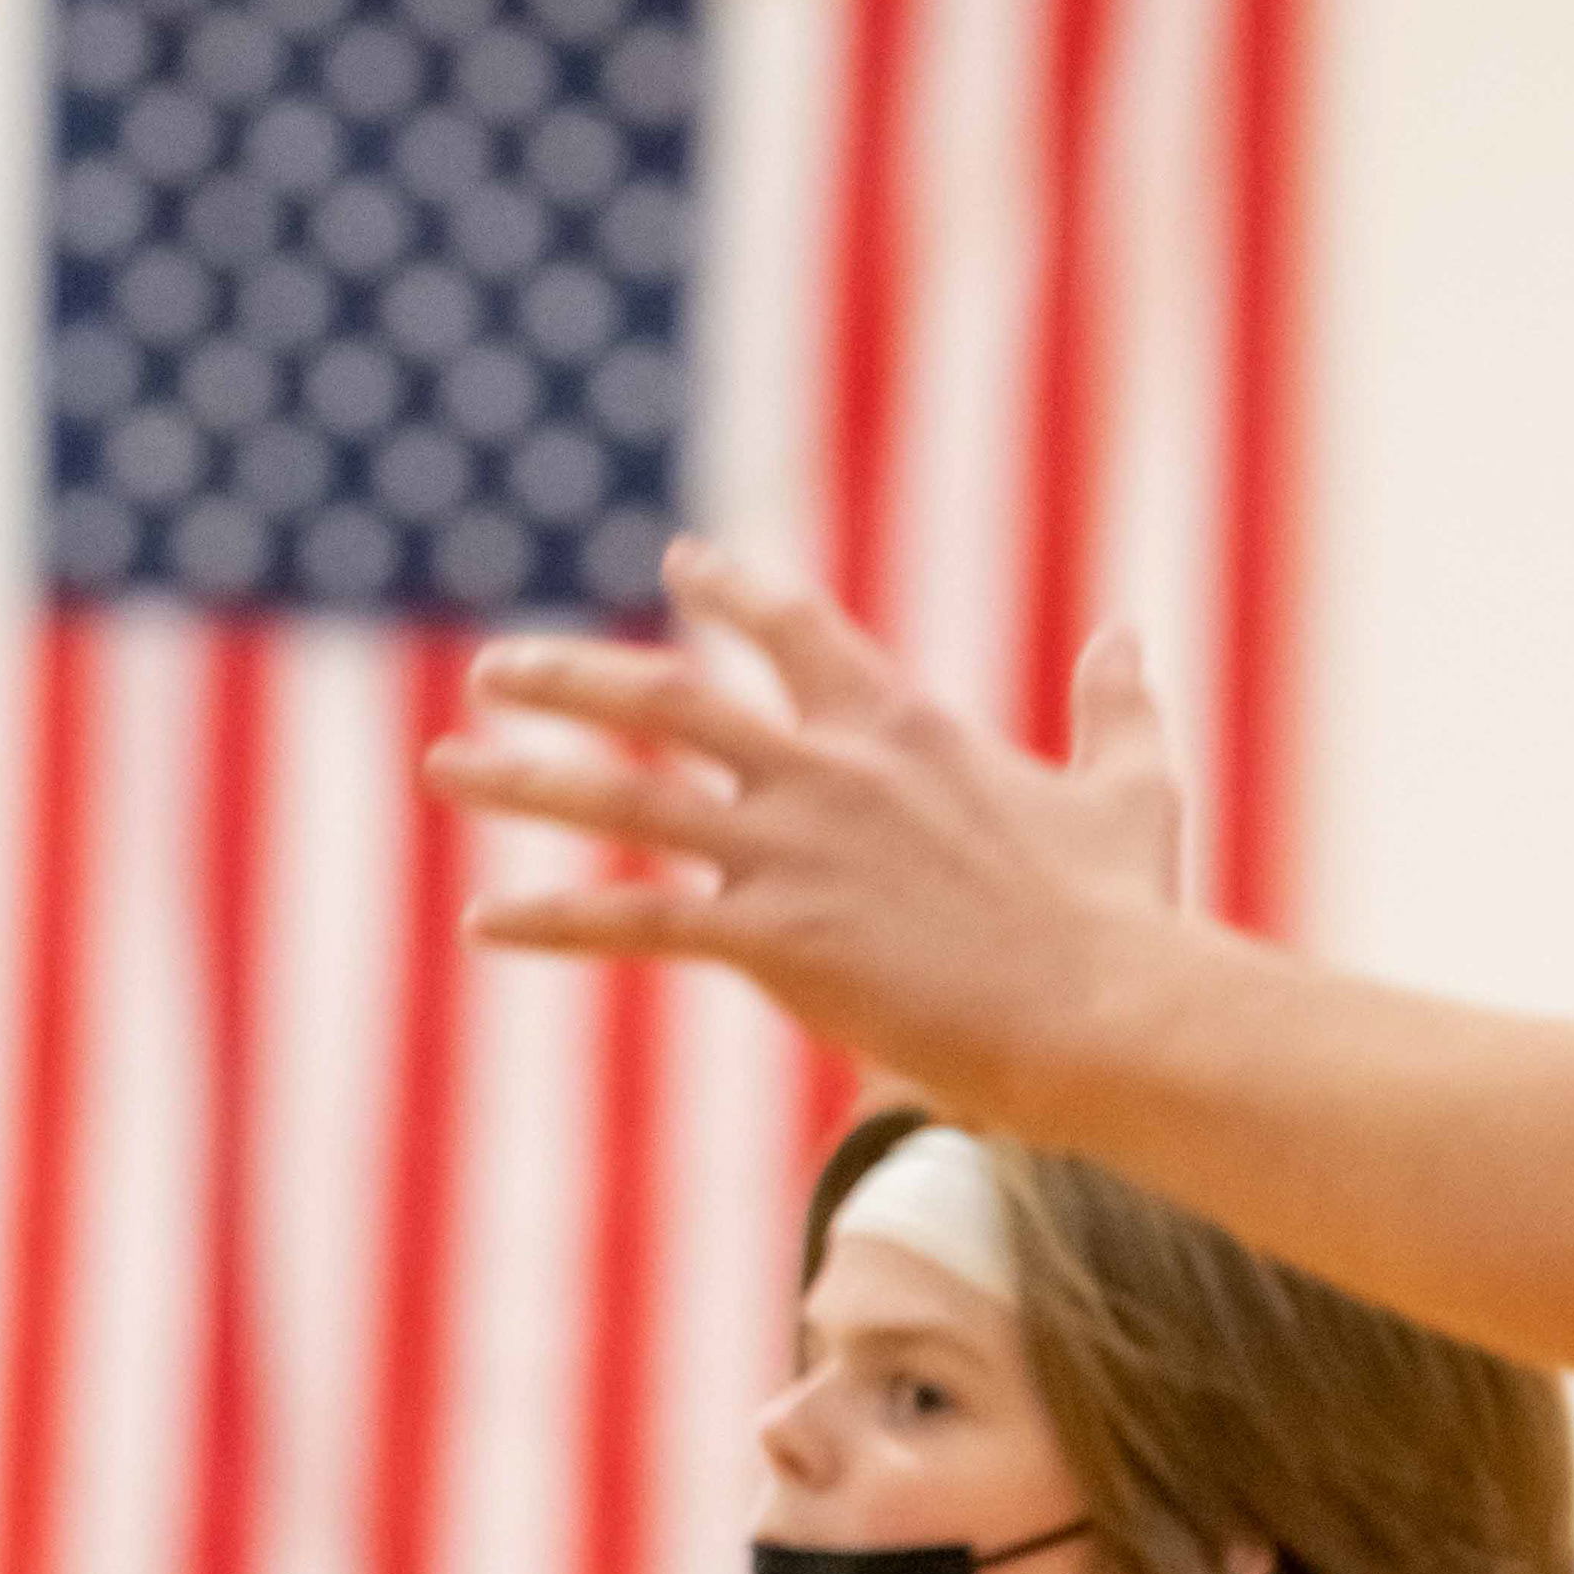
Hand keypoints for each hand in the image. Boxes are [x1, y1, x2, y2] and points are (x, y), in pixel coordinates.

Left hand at [420, 538, 1188, 1132]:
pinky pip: (632, 919)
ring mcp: (793, 850)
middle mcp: (829, 771)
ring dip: (522, 778)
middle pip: (669, 697)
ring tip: (441, 765)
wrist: (1106, 1011)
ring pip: (625, 792)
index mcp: (902, 729)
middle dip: (570, 678)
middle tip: (493, 668)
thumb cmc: (1125, 918)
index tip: (679, 562)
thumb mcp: (1131, 788)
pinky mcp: (772, 938)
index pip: (799, 632)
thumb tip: (1127, 633)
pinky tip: (483, 918)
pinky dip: (552, 918)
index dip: (734, 590)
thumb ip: (1117, 705)